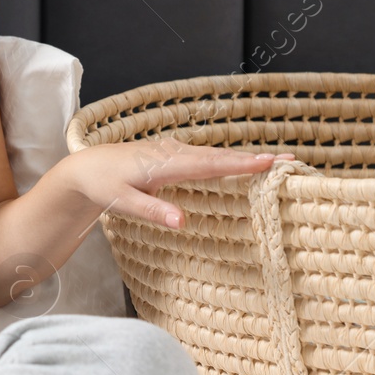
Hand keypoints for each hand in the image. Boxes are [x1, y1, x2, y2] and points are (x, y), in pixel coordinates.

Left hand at [71, 140, 296, 229]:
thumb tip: (181, 222)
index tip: (270, 163)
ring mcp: (174, 152)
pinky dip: (228, 160)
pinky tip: (244, 164)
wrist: (85, 169)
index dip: (240, 164)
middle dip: (254, 158)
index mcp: (165, 163)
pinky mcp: (173, 156)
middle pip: (220, 157)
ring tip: (277, 161)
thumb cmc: (103, 185)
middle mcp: (173, 153)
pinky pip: (206, 158)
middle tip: (290, 160)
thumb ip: (151, 211)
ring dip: (245, 158)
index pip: (210, 164)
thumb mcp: (121, 202)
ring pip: (215, 156)